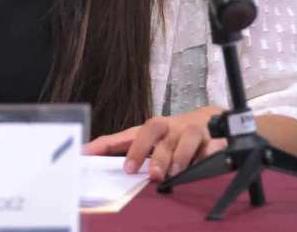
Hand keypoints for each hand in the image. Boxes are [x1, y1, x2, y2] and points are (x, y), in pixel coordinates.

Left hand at [84, 106, 226, 181]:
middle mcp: (168, 128)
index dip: (104, 145)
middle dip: (142, 149)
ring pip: (183, 138)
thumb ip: (129, 152)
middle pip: (152, 129)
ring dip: (175, 157)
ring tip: (169, 174)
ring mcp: (190, 131)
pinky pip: (208, 146)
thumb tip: (97, 160)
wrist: (211, 121)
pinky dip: (203, 155)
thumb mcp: (153, 142)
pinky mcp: (211, 139)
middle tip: (133, 170)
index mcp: (151, 129)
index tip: (84, 155)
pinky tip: (199, 164)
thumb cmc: (175, 135)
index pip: (123, 135)